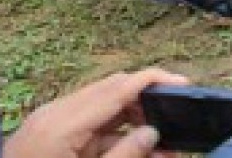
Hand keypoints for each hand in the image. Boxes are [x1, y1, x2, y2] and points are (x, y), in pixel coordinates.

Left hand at [4, 68, 188, 157]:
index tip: (184, 83)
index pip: (118, 88)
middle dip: (146, 99)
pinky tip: (133, 147)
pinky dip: (112, 132)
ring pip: (102, 106)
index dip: (154, 81)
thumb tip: (153, 133)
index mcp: (64, 123)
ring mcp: (49, 122)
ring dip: (131, 117)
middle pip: (111, 90)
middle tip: (176, 115)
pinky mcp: (48, 133)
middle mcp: (55, 113)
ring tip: (159, 141)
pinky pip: (88, 124)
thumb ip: (124, 155)